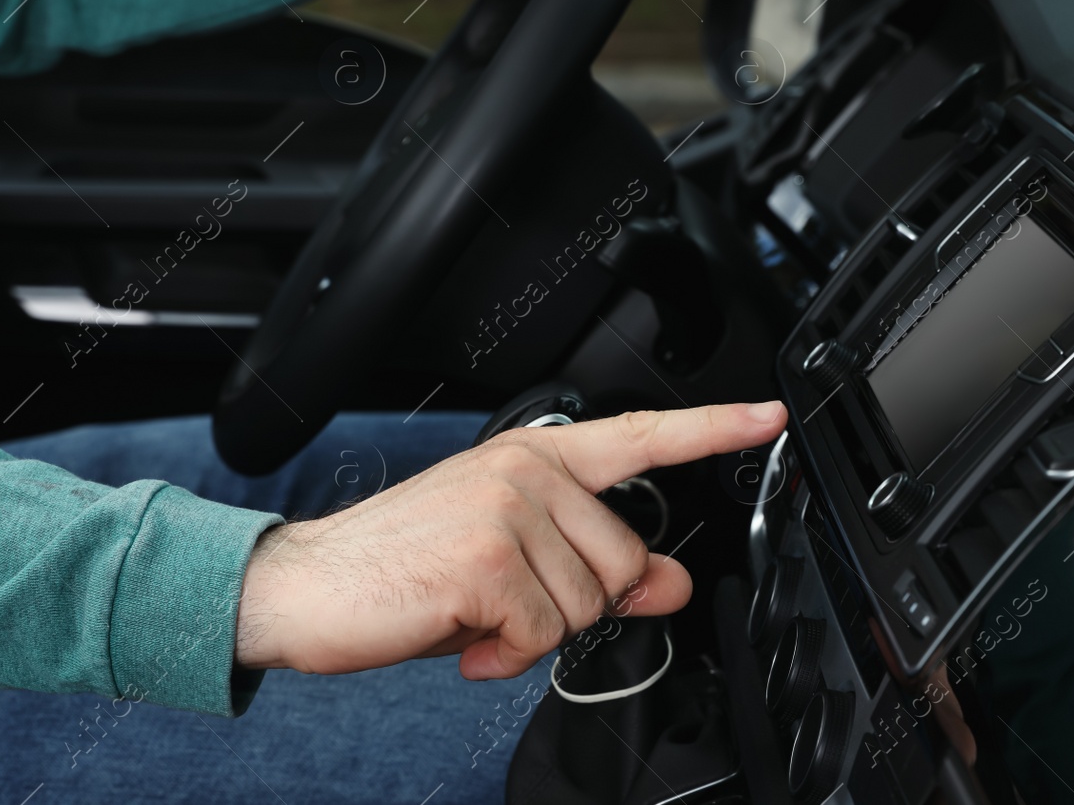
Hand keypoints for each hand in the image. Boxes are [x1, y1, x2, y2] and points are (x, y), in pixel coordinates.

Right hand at [235, 401, 785, 678]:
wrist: (305, 585)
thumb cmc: (403, 569)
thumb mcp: (511, 565)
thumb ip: (594, 566)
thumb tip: (673, 583)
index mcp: (534, 458)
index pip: (640, 439)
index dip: (713, 430)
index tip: (768, 417)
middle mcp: (526, 470)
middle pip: (623, 564)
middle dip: (574, 606)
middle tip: (505, 605)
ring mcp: (507, 508)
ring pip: (586, 605)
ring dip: (532, 634)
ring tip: (473, 615)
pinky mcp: (486, 556)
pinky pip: (540, 634)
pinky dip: (503, 656)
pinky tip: (461, 637)